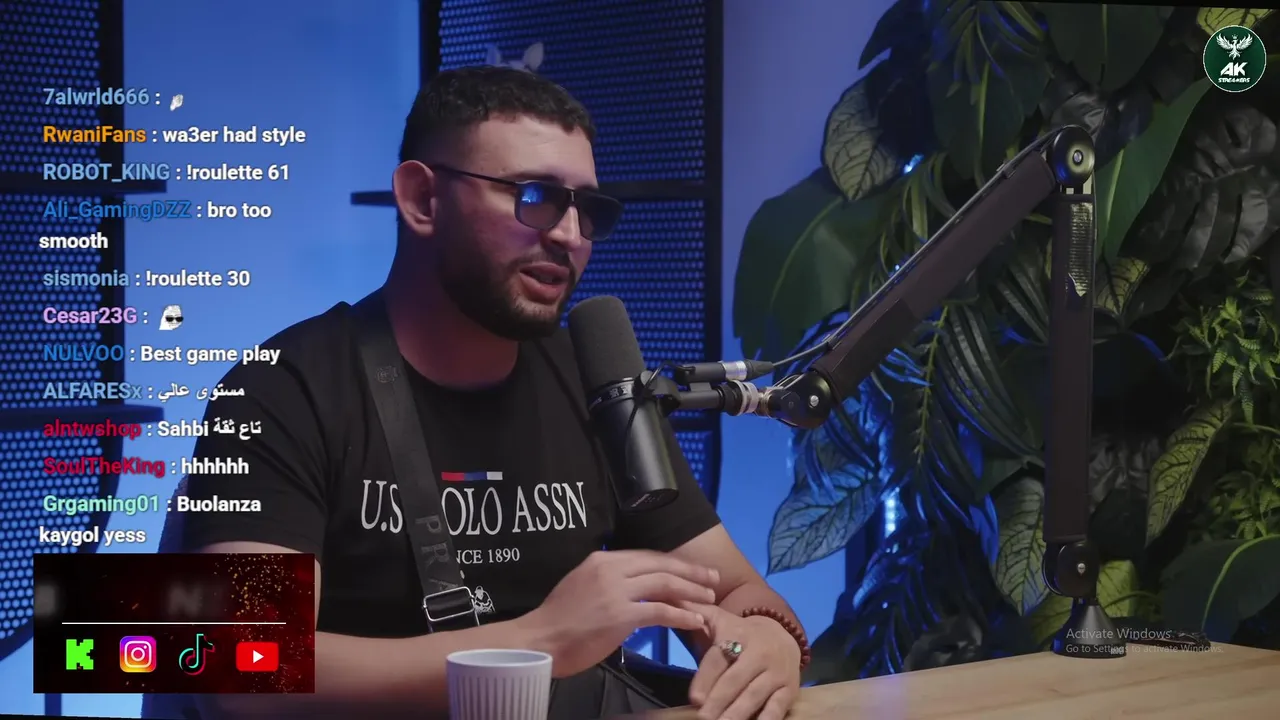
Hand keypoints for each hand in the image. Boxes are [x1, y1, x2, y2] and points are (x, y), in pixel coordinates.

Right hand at [519, 550, 717, 677]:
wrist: (539, 639)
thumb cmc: (558, 619)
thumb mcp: (582, 584)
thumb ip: (608, 580)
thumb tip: (632, 585)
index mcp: (602, 559)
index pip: (647, 556)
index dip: (674, 563)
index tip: (692, 569)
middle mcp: (611, 569)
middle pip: (662, 565)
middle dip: (691, 572)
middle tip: (713, 579)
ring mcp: (616, 591)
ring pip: (665, 585)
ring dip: (692, 592)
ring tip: (710, 599)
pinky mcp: (620, 616)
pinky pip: (660, 612)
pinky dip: (682, 615)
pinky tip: (695, 620)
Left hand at [686, 604, 800, 719]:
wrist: (783, 635)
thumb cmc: (741, 632)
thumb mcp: (720, 619)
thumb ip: (695, 612)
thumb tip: (670, 595)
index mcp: (738, 635)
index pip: (719, 658)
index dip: (706, 678)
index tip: (694, 698)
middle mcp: (759, 653)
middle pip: (736, 679)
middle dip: (719, 700)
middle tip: (704, 718)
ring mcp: (776, 673)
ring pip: (755, 695)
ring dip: (737, 713)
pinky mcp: (789, 690)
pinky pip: (777, 708)